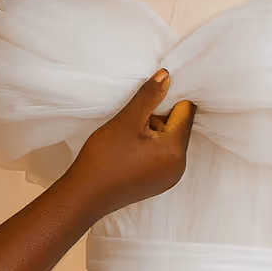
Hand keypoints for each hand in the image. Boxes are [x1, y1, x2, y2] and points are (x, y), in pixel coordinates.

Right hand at [63, 70, 195, 218]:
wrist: (85, 195)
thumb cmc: (104, 158)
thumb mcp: (127, 121)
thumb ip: (149, 96)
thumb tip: (167, 75)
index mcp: (175, 150)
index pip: (186, 112)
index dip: (167, 101)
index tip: (146, 103)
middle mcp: (179, 166)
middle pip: (177, 128)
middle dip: (157, 119)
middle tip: (131, 124)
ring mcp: (169, 178)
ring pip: (168, 142)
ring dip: (151, 133)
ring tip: (126, 139)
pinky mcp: (158, 184)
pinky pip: (161, 157)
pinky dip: (148, 148)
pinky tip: (127, 152)